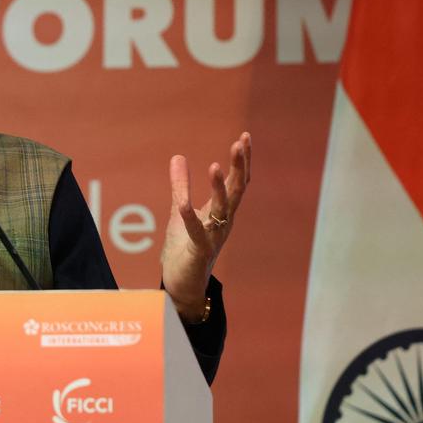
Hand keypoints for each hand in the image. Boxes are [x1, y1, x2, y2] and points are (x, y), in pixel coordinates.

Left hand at [161, 132, 250, 321]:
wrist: (183, 285)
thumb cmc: (184, 248)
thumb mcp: (180, 210)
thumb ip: (180, 185)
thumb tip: (177, 157)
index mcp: (221, 211)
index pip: (237, 182)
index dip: (241, 160)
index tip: (245, 136)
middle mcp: (223, 222)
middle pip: (236, 191)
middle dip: (239, 166)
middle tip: (240, 143)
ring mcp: (213, 237)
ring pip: (221, 210)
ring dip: (219, 189)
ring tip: (215, 166)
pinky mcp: (198, 251)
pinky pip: (195, 233)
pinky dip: (190, 218)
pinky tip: (184, 204)